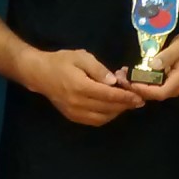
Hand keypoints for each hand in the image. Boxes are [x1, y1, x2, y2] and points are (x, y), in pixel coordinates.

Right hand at [27, 49, 143, 125]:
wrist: (39, 74)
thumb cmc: (61, 61)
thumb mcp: (81, 57)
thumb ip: (99, 69)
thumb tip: (114, 81)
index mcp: (81, 87)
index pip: (109, 96)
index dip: (126, 97)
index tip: (139, 97)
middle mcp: (78, 103)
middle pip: (108, 108)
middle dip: (125, 105)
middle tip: (138, 100)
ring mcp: (74, 112)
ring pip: (103, 117)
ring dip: (117, 112)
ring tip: (127, 103)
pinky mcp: (72, 117)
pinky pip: (94, 121)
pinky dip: (106, 117)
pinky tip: (113, 109)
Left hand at [126, 32, 178, 101]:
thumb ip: (167, 56)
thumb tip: (152, 64)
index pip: (159, 92)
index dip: (143, 90)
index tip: (129, 81)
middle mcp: (175, 88)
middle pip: (153, 95)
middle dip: (135, 88)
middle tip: (120, 78)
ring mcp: (171, 87)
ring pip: (151, 92)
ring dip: (136, 86)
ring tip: (121, 75)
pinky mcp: (167, 83)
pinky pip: (152, 87)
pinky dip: (140, 82)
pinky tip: (131, 74)